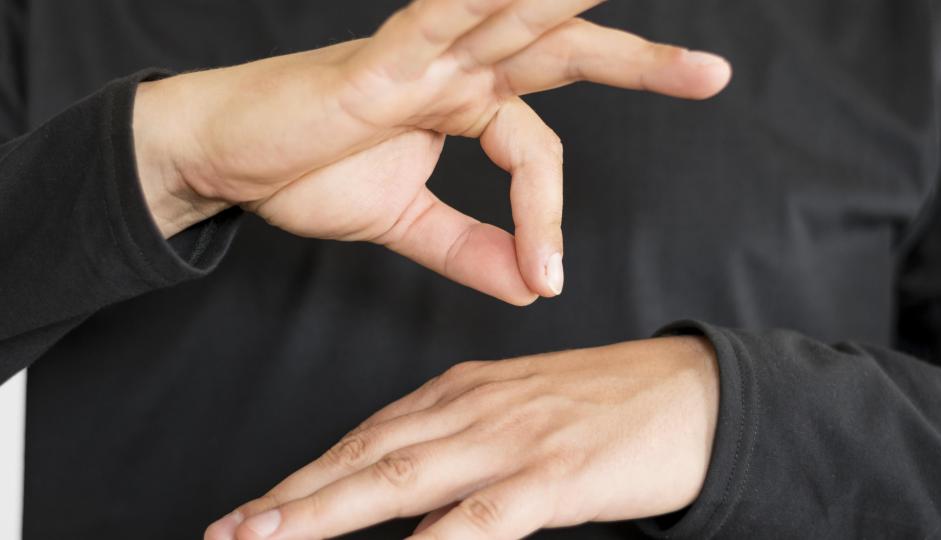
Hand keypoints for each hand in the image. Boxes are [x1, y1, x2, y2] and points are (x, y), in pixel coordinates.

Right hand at [134, 0, 730, 304]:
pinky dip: (487, 1)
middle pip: (562, 53)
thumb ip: (469, 249)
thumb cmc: (303, 174)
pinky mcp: (384, 61)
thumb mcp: (405, 225)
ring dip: (575, 7)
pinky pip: (444, 19)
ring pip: (520, 20)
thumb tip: (530, 285)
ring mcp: (423, 57)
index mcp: (464, 102)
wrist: (224, 161)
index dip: (548, 216)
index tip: (544, 278)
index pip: (539, 150)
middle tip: (716, 74)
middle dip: (641, 64)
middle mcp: (455, 70)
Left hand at [205, 335, 719, 539]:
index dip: (301, 477)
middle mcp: (473, 408)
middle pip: (362, 457)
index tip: (252, 512)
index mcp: (462, 391)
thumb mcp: (520, 412)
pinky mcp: (553, 475)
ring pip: (399, 481)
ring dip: (325, 516)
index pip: (363, 436)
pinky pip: (480, 519)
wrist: (696, 394)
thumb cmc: (609, 409)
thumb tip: (405, 497)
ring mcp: (511, 439)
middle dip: (289, 499)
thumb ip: (461, 444)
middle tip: (230, 531)